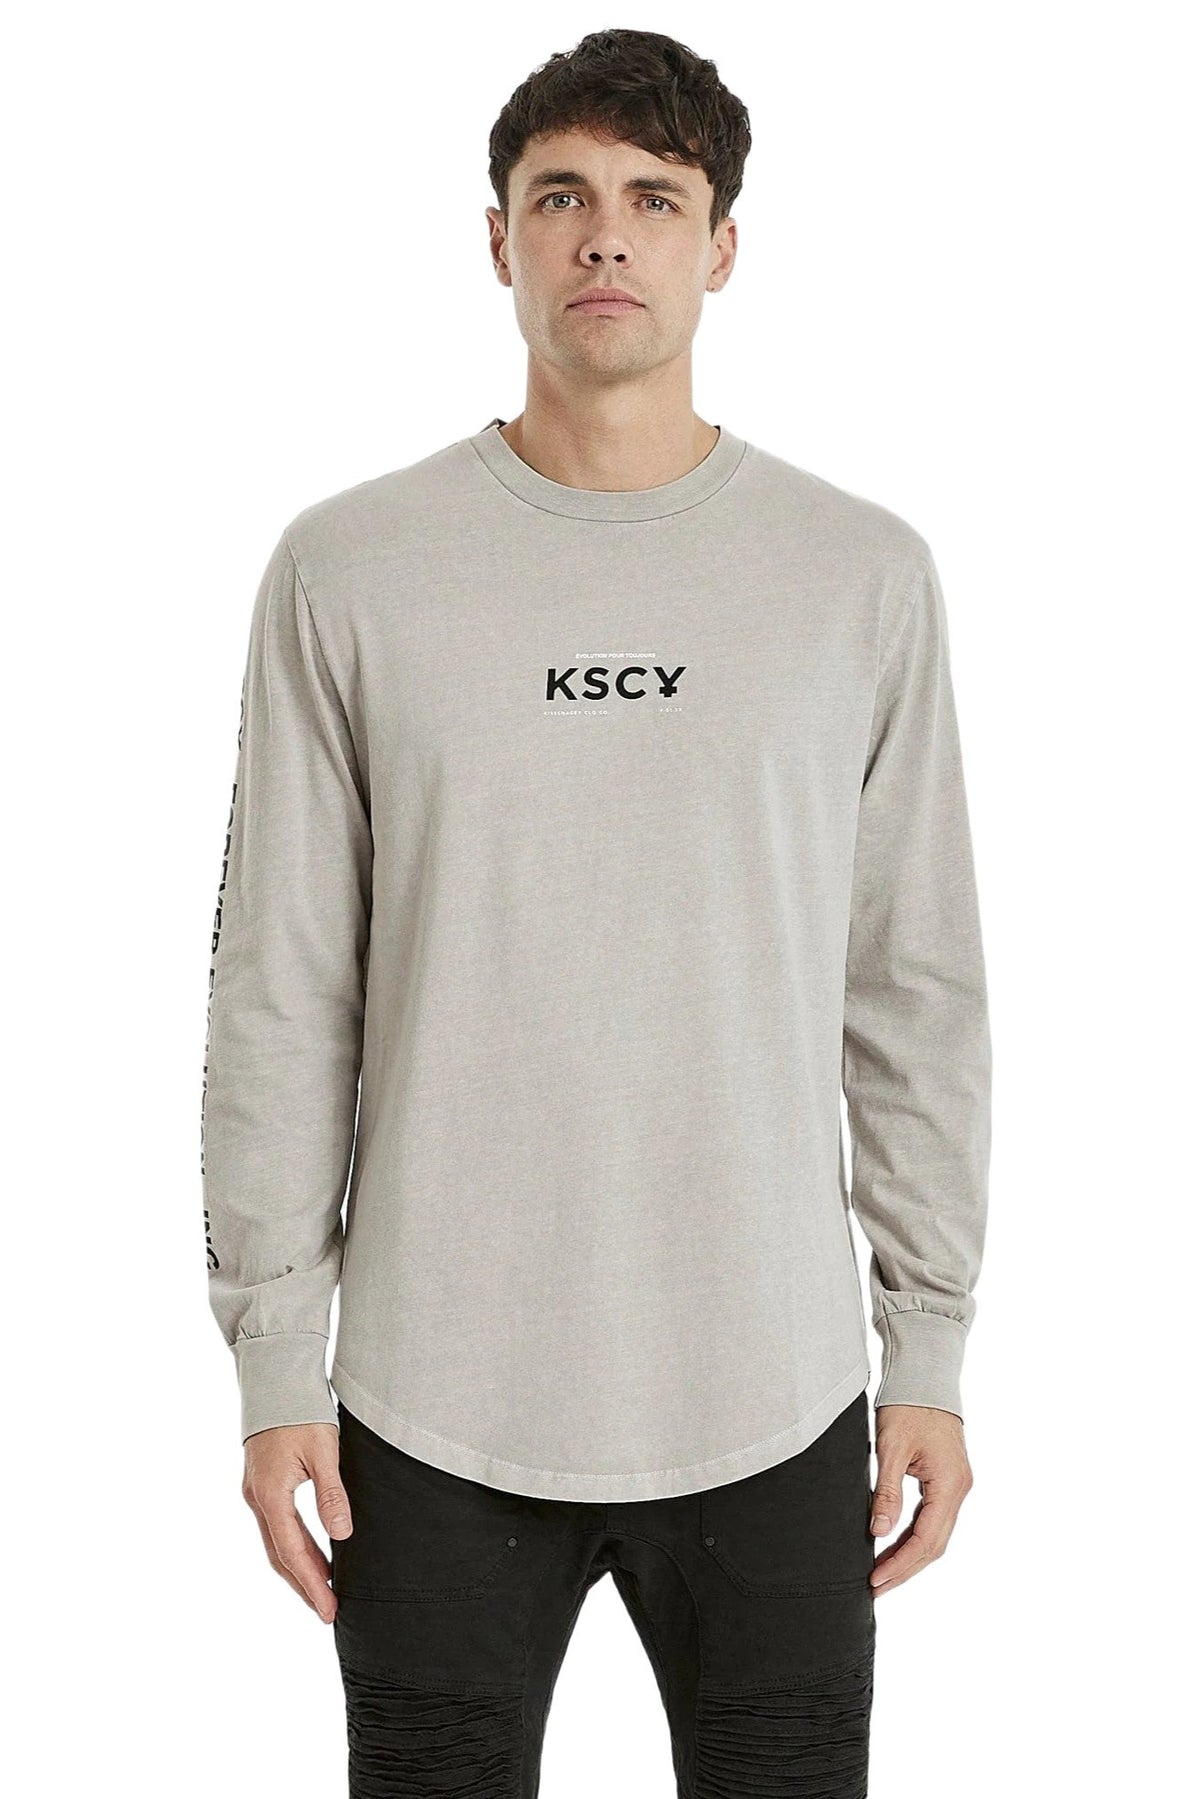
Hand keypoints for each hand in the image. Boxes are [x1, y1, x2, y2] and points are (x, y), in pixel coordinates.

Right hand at [241, 1423, 353, 1621]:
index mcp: (271, 1494)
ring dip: (299, 1569)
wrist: (274, 1379)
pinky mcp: (261, 1484)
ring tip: (324, 1591)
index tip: (329, 1609)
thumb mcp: (323, 1450)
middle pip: (279, 1556)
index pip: (293, 1552)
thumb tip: (342, 1536)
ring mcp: (256, 1492)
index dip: (312, 1583)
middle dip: (303, 1586)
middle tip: (327, 1612)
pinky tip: (313, 1553)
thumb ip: (331, 1494)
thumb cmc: (301, 1410)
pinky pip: (277, 1527)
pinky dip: (294, 1547)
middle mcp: (257, 1498)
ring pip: (276, 1543)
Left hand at [868, 1404, 972, 1595]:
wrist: (925, 1376)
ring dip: (909, 1556)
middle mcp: (958, 1489)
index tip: (876, 1580)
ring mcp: (955, 1486)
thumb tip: (879, 1533)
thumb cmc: (908, 1405)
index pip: (927, 1539)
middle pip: (934, 1544)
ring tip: (881, 1574)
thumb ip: (887, 1492)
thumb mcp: (891, 1447)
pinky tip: (893, 1546)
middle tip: (875, 1587)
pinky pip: (932, 1518)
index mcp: (950, 1483)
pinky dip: (913, 1536)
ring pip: (934, 1534)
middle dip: (905, 1568)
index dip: (901, 1564)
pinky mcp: (946, 1480)